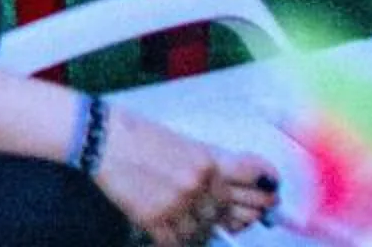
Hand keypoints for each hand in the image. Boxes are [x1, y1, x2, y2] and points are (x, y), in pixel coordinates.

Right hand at [92, 113, 278, 246]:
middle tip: (244, 220)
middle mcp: (198, 184)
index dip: (266, 190)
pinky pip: (178, 242)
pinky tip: (174, 233)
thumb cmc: (138, 135)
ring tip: (193, 222)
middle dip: (240, 217)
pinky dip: (178, 240)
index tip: (270, 197)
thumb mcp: (183, 143)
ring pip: (205, 232)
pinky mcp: (155, 219)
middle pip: (232, 212)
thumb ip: (211, 166)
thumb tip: (233, 191)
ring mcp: (177, 204)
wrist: (100, 138)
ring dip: (202, 230)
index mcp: (208, 161)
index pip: (254, 179)